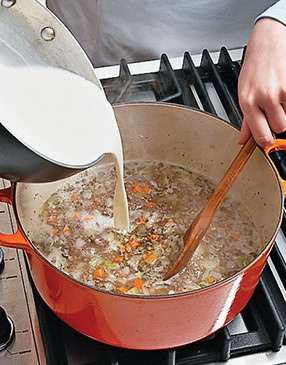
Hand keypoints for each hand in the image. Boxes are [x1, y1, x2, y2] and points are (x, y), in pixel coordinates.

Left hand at [238, 18, 285, 146]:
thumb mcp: (244, 94)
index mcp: (248, 102)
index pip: (261, 136)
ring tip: (278, 97)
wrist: (269, 43)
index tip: (268, 138)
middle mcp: (265, 97)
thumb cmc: (255, 67)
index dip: (266, 140)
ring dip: (285, 111)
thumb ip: (246, 120)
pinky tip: (284, 91)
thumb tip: (243, 140)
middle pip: (279, 128)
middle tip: (273, 109)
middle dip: (277, 122)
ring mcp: (282, 91)